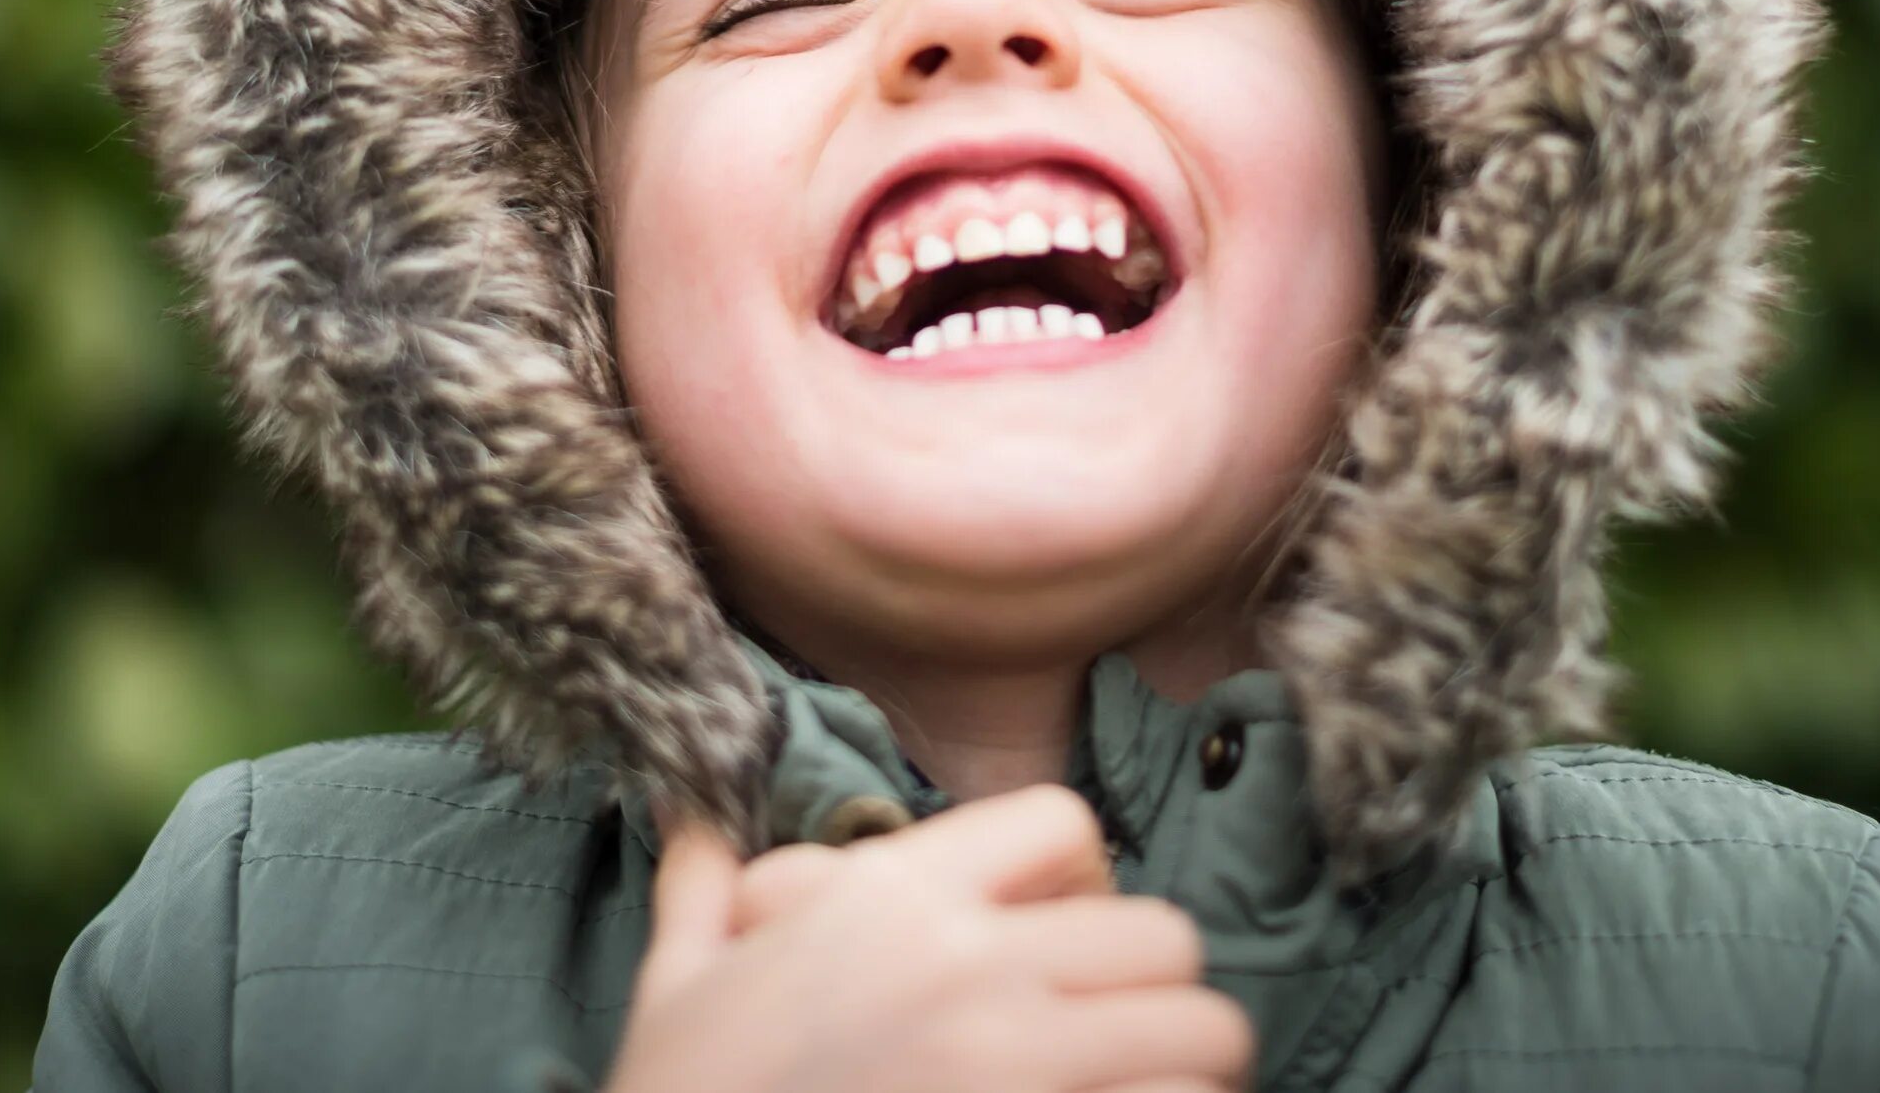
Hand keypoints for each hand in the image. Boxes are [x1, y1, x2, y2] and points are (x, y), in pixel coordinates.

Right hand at [601, 783, 1253, 1092]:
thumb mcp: (675, 987)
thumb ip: (701, 891)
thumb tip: (686, 813)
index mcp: (891, 902)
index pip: (1064, 824)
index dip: (1081, 877)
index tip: (1060, 934)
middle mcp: (971, 971)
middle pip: (1164, 937)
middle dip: (1154, 990)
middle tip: (1119, 1038)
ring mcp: (1020, 1073)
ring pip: (1203, 1039)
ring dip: (1185, 1072)